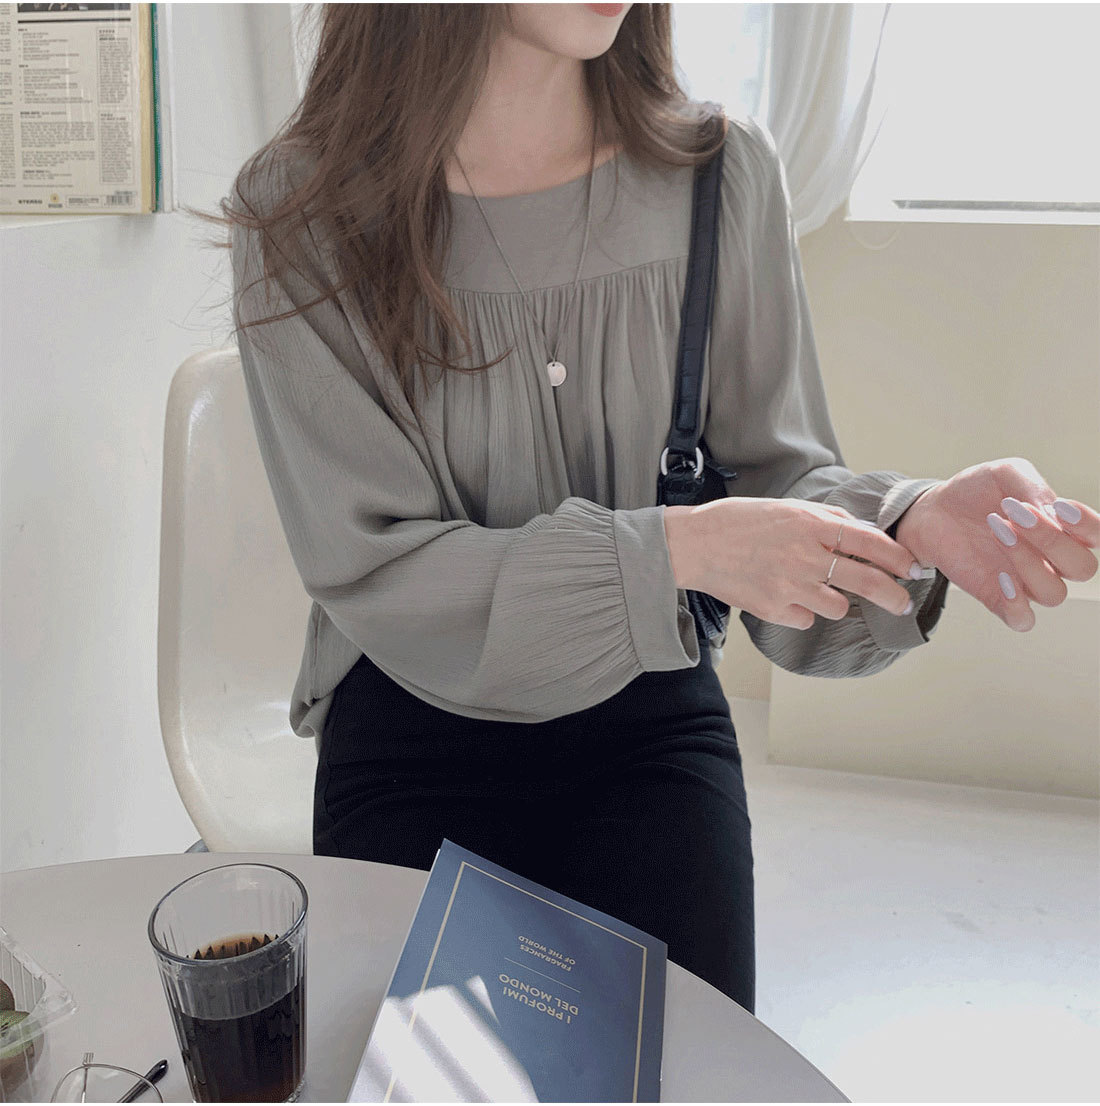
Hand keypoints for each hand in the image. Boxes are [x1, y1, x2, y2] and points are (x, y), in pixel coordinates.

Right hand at [665, 497, 927, 630]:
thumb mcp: (786, 507)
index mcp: (811, 525)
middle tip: (902, 603)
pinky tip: (782, 595)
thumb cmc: (738, 522)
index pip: (870, 542)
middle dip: (893, 595)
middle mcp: (806, 556)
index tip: (912, 567)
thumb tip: (860, 531)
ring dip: (835, 600)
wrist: (694, 545)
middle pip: (867, 581)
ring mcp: (790, 586)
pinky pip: (806, 618)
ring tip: (812, 588)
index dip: (897, 557)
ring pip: (838, 607)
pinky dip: (801, 611)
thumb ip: (825, 519)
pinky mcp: (774, 610)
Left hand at [894, 457, 1098, 631]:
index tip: (1059, 507)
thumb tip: (1055, 514)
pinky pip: (1023, 619)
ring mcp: (1026, 581)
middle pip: (1082, 568)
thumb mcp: (1006, 474)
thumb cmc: (977, 491)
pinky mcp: (998, 598)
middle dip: (1053, 540)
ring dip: (1029, 562)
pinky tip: (1000, 577)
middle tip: (1017, 516)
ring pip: (1054, 593)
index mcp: (1063, 529)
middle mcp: (1051, 559)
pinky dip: (1018, 605)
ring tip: (998, 531)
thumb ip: (1034, 488)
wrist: (934, 509)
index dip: (1087, 525)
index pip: (1096, 536)